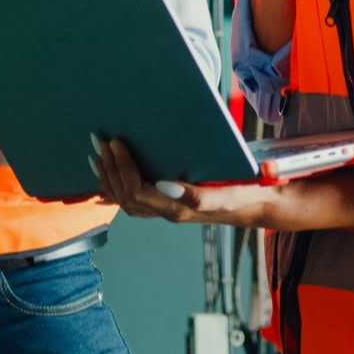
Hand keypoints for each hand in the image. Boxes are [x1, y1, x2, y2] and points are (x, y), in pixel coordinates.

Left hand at [91, 137, 271, 228]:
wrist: (256, 202)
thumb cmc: (243, 193)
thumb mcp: (228, 193)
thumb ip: (198, 194)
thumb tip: (164, 185)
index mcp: (177, 208)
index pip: (138, 191)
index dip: (123, 168)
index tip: (116, 142)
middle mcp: (167, 212)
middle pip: (126, 196)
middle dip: (110, 168)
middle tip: (99, 141)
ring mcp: (166, 210)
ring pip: (126, 200)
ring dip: (109, 178)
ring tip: (96, 155)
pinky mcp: (168, 204)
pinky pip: (134, 201)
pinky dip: (116, 190)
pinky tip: (106, 182)